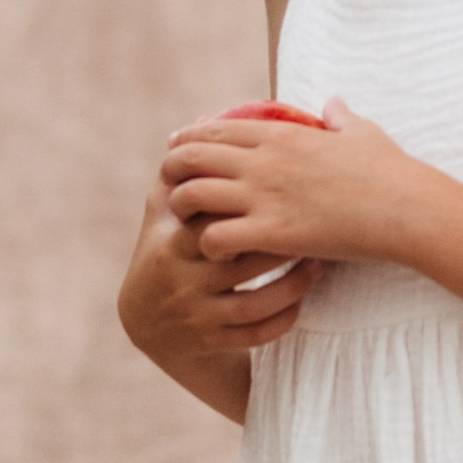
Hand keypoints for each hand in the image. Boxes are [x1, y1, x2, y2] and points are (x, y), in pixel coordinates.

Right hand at [118, 171, 318, 374]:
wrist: (146, 323)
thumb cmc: (165, 253)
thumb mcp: (162, 214)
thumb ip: (180, 171)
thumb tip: (204, 121)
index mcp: (173, 243)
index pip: (213, 222)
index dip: (251, 210)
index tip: (287, 194)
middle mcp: (182, 281)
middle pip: (240, 262)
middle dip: (281, 247)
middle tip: (316, 230)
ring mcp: (197, 315)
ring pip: (254, 303)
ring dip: (292, 285)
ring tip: (317, 264)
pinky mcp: (212, 341)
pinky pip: (256, 334)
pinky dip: (283, 317)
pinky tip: (302, 298)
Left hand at [162, 95, 421, 268]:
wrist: (406, 207)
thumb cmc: (388, 171)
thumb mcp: (361, 133)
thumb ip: (339, 116)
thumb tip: (334, 103)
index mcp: (280, 136)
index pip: (214, 130)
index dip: (187, 139)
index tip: (175, 149)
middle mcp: (264, 162)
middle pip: (191, 157)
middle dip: (173, 173)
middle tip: (170, 190)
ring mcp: (265, 197)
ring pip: (192, 196)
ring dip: (183, 212)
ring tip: (189, 226)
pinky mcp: (273, 233)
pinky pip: (215, 238)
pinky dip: (208, 247)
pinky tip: (220, 254)